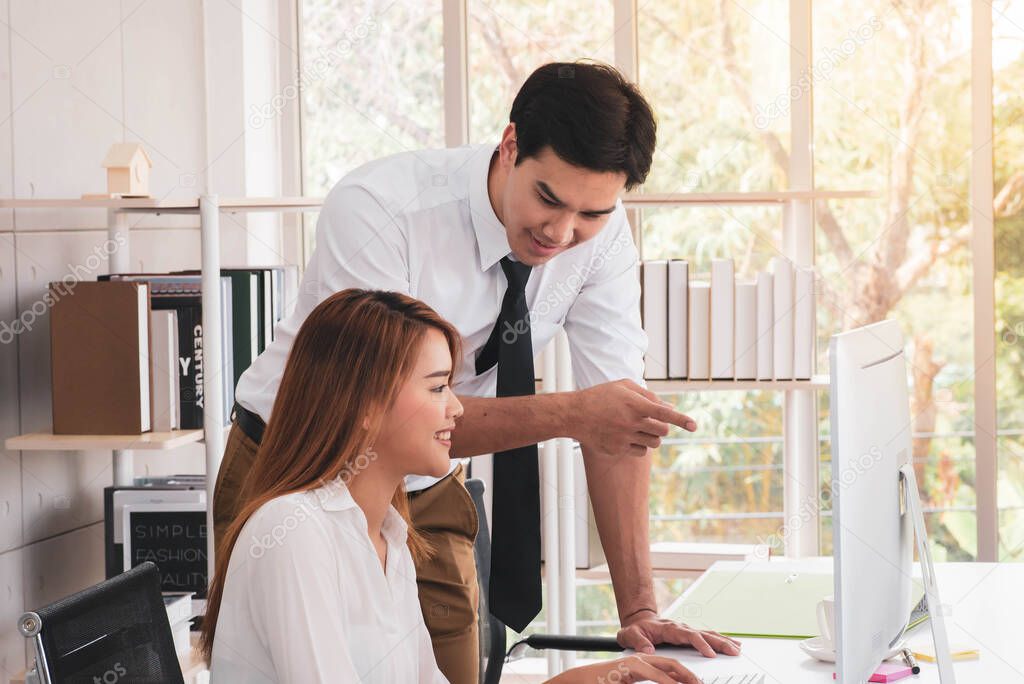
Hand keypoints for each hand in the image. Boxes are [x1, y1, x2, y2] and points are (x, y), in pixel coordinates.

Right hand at [545, 654, 700, 683]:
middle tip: (702, 683)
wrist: (582, 681)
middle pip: (672, 663)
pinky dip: (666, 680)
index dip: (686, 674)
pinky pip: (652, 674)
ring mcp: (636, 662)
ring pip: (666, 666)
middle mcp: (642, 660)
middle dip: (690, 673)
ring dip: (683, 676)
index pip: (670, 666)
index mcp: (643, 664)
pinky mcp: (630, 668)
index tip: (698, 683)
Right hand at [573, 380, 697, 457]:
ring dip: (652, 436)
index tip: (694, 425)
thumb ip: (648, 395)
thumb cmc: (600, 397)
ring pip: (653, 443)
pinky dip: (640, 446)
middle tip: (654, 422)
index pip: (664, 413)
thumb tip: (670, 408)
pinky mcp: (618, 450)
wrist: (575, 415)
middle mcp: (631, 422)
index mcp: (634, 404)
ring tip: (639, 428)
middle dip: (663, 427)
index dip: (681, 419)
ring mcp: (624, 438)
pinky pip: (640, 452)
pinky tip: (628, 437)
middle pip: (662, 431)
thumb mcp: (623, 387)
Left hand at [618, 610, 740, 657]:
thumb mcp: (630, 635)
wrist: (638, 620)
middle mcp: (681, 628)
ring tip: (737, 648)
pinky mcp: (689, 634)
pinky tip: (731, 644)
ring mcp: (687, 630)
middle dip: (719, 643)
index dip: (700, 644)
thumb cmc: (635, 629)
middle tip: (734, 651)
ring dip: (723, 641)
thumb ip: (639, 642)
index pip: (689, 636)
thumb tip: (649, 651)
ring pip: (708, 634)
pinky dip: (720, 639)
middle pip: (704, 634)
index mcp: (669, 628)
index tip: (710, 654)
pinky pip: (708, 636)